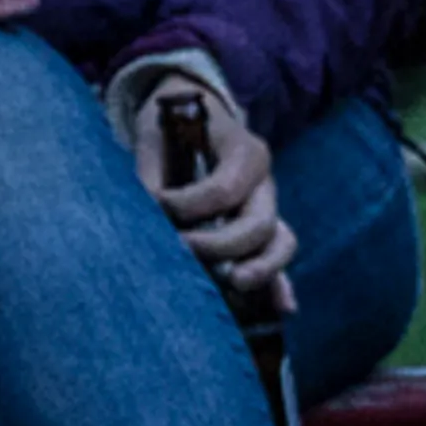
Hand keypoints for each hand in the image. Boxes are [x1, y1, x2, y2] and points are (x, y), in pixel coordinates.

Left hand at [134, 83, 298, 309]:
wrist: (188, 118)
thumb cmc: (170, 130)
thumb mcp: (157, 141)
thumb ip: (151, 177)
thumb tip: (143, 214)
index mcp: (243, 150)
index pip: (223, 189)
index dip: (186, 206)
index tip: (156, 207)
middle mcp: (264, 181)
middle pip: (257, 223)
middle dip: (219, 245)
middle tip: (181, 250)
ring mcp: (268, 206)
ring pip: (279, 242)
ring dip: (260, 269)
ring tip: (236, 284)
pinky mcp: (264, 229)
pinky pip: (277, 257)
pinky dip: (280, 283)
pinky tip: (282, 307)